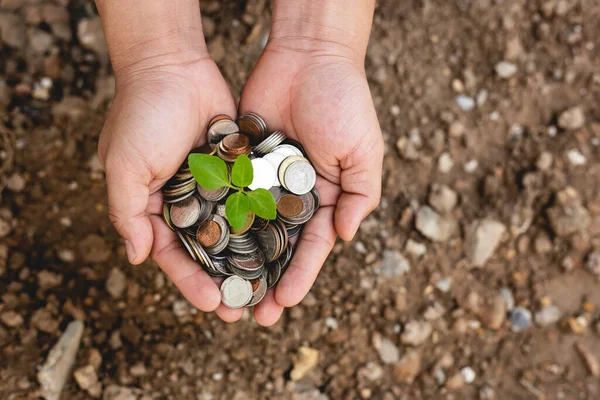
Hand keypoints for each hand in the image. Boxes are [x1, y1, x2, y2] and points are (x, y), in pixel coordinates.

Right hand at [98, 54, 256, 321]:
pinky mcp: (241, 169)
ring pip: (239, 231)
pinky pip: (255, 199)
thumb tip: (138, 259)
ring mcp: (218, 186)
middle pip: (212, 251)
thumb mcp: (124, 167)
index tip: (213, 304)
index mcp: (159, 208)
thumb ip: (128, 213)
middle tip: (248, 311)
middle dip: (228, 281)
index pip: (177, 255)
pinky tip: (285, 244)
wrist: (172, 65)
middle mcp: (190, 202)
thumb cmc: (141, 115)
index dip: (193, 281)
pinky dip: (267, 221)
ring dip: (253, 260)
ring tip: (272, 288)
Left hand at [237, 38, 383, 324]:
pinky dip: (217, 219)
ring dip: (238, 262)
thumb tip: (346, 237)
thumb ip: (360, 195)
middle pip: (276, 247)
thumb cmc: (344, 102)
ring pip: (247, 229)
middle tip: (251, 315)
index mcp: (324, 197)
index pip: (311, 246)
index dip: (299, 275)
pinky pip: (226, 194)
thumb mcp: (364, 151)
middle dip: (266, 280)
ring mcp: (263, 180)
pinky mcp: (238, 162)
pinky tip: (204, 247)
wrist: (308, 56)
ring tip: (223, 293)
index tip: (284, 302)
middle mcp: (292, 195)